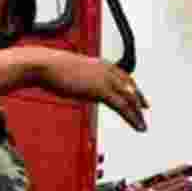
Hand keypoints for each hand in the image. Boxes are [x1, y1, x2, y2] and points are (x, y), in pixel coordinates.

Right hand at [29, 48, 148, 130]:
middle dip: (139, 101)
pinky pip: (122, 106)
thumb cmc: (54, 69)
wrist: (46, 66)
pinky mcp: (101, 90)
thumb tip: (84, 86)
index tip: (139, 97)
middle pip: (130, 87)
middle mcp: (108, 70)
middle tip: (145, 111)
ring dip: (137, 113)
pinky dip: (132, 117)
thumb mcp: (74, 72)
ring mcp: (105, 79)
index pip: (124, 77)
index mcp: (102, 65)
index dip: (133, 89)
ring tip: (142, 125)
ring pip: (129, 98)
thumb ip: (84, 78)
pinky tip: (136, 125)